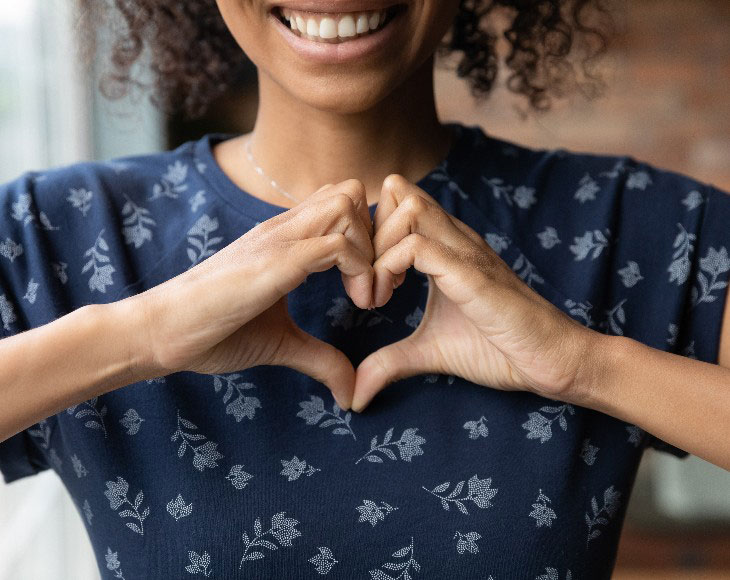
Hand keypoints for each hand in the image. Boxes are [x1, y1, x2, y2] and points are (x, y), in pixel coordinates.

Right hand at [136, 180, 375, 409]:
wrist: (159, 332)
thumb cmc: (212, 331)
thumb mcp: (281, 343)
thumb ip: (320, 358)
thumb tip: (351, 390)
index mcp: (284, 239)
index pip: (341, 203)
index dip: (368, 239)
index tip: (371, 286)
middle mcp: (283, 228)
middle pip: (350, 191)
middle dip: (378, 235)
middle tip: (378, 284)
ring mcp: (277, 240)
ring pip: (347, 205)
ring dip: (371, 249)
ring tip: (367, 296)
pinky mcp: (274, 262)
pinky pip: (336, 243)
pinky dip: (361, 270)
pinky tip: (357, 304)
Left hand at [351, 174, 596, 411]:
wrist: (552, 360)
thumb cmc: (498, 349)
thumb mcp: (429, 351)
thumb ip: (390, 361)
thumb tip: (354, 395)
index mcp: (444, 246)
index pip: (395, 203)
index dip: (368, 235)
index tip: (365, 280)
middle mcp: (454, 238)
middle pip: (396, 194)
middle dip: (365, 236)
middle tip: (363, 285)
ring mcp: (464, 251)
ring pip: (405, 209)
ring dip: (376, 250)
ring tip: (376, 294)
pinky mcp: (471, 273)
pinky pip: (417, 246)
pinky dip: (387, 269)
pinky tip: (387, 300)